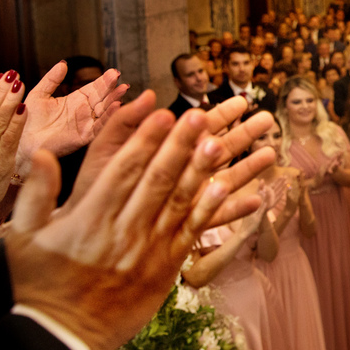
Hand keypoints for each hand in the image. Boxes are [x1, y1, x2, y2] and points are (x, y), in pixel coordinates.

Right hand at [3, 96, 274, 349]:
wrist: (63, 336)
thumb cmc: (41, 283)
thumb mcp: (24, 237)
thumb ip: (36, 193)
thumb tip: (42, 154)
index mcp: (89, 219)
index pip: (122, 171)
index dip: (144, 141)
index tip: (162, 113)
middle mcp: (123, 231)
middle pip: (156, 180)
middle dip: (179, 145)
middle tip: (199, 115)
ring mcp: (148, 250)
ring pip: (179, 202)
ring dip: (201, 170)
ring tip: (220, 141)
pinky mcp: (166, 267)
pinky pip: (192, 233)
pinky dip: (211, 209)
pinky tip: (227, 186)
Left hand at [16, 62, 127, 172]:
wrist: (19, 142)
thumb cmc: (26, 121)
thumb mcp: (38, 95)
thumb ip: (51, 79)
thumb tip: (63, 63)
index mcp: (74, 101)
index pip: (93, 88)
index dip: (103, 81)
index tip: (113, 72)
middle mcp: (83, 112)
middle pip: (102, 98)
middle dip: (111, 88)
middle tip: (119, 78)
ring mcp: (85, 124)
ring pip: (104, 111)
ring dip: (114, 100)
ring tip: (122, 90)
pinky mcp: (83, 137)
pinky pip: (99, 126)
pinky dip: (108, 117)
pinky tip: (115, 107)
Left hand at [64, 96, 270, 228]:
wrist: (78, 253)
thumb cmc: (85, 202)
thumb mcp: (99, 158)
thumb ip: (121, 127)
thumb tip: (149, 97)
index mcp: (157, 155)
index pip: (192, 130)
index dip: (217, 115)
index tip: (240, 102)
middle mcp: (174, 176)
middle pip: (214, 151)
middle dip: (240, 135)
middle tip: (267, 119)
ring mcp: (181, 202)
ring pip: (221, 181)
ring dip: (247, 168)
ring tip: (271, 154)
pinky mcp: (182, 231)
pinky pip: (212, 219)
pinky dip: (233, 210)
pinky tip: (257, 201)